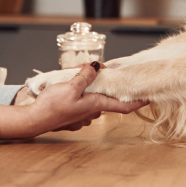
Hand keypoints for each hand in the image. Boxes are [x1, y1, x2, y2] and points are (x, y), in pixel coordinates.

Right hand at [0, 62, 146, 140]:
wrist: (34, 119)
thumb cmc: (51, 106)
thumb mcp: (70, 86)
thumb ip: (85, 76)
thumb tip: (98, 66)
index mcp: (96, 105)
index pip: (124, 106)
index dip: (138, 101)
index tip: (151, 97)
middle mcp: (92, 112)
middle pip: (107, 97)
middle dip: (105, 85)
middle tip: (99, 71)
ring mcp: (82, 115)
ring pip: (93, 98)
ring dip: (90, 88)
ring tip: (79, 75)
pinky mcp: (72, 115)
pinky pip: (81, 102)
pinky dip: (80, 93)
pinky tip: (69, 87)